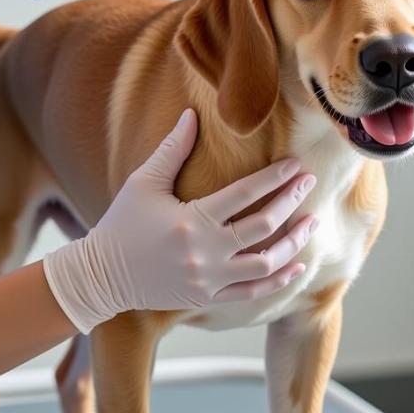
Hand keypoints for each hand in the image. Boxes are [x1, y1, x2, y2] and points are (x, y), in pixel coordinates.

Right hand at [42, 108, 318, 333]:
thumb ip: (172, 149)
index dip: (273, 178)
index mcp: (191, 220)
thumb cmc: (122, 224)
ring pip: (265, 264)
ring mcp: (208, 280)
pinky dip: (278, 281)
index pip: (244, 194)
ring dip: (294, 243)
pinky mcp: (207, 299)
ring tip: (312, 223)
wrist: (101, 276)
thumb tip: (192, 114)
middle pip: (263, 226)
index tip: (296, 164)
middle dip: (291, 201)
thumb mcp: (143, 182)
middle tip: (310, 182)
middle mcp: (204, 252)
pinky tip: (297, 265)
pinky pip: (252, 293)